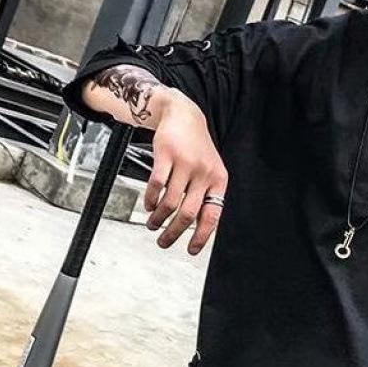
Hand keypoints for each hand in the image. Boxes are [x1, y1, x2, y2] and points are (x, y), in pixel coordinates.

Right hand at [145, 88, 226, 254]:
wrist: (185, 115)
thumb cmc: (198, 149)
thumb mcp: (211, 171)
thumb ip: (206, 196)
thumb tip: (199, 228)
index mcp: (219, 181)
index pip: (212, 215)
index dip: (201, 236)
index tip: (191, 250)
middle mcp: (204, 173)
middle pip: (188, 213)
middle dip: (174, 232)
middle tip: (163, 242)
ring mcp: (185, 163)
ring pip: (170, 202)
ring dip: (158, 218)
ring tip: (153, 224)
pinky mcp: (166, 155)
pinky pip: (156, 184)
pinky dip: (150, 199)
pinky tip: (149, 205)